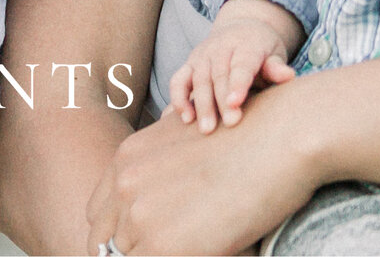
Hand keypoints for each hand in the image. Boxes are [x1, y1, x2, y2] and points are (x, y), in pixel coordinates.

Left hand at [90, 75, 321, 256]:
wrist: (281, 135)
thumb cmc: (251, 136)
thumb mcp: (189, 140)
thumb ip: (164, 170)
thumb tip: (170, 200)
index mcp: (126, 160)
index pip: (98, 215)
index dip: (118, 237)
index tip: (142, 245)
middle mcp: (124, 186)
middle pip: (105, 243)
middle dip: (132, 251)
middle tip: (171, 247)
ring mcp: (141, 217)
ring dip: (159, 254)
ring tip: (196, 245)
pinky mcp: (165, 246)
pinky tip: (208, 251)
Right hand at [168, 1, 297, 133]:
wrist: (242, 27)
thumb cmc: (262, 49)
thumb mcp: (274, 53)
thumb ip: (277, 67)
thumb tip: (288, 76)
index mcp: (245, 44)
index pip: (241, 65)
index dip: (238, 84)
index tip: (236, 103)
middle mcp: (220, 47)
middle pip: (218, 75)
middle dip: (221, 101)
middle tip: (229, 125)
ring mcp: (202, 55)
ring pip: (198, 79)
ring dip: (200, 104)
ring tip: (205, 129)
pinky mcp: (189, 63)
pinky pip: (178, 80)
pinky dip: (177, 98)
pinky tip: (183, 119)